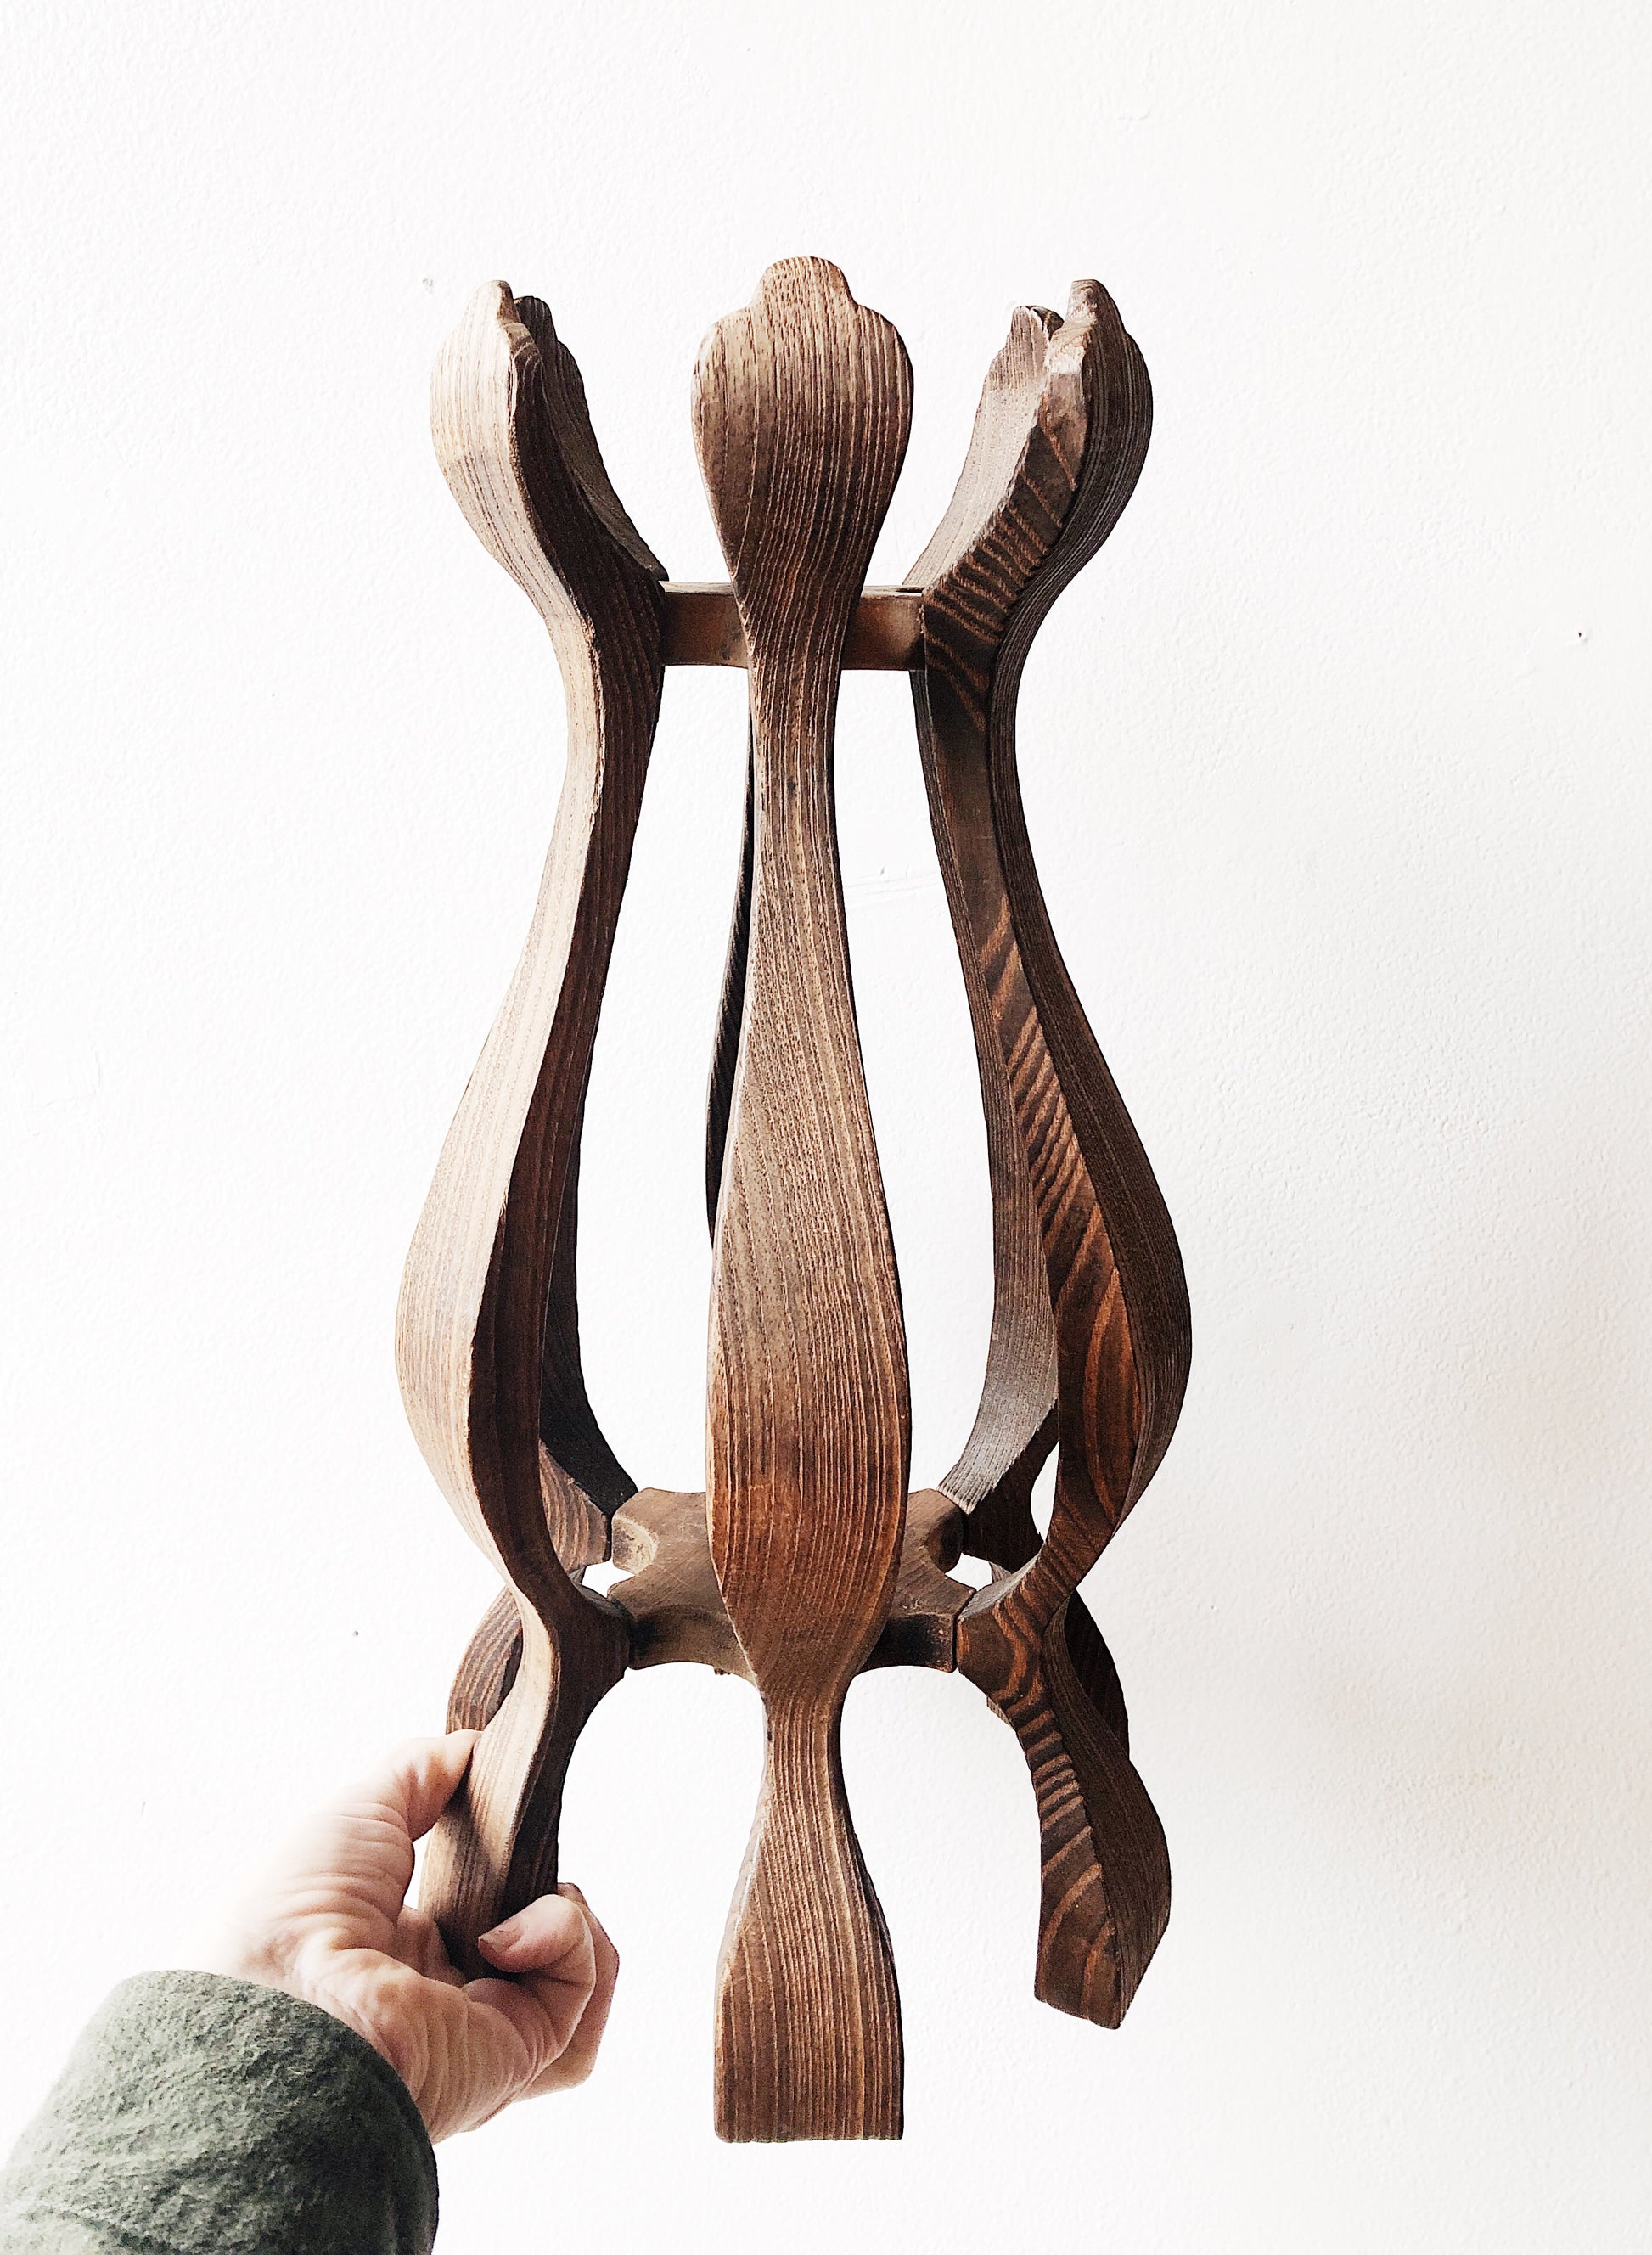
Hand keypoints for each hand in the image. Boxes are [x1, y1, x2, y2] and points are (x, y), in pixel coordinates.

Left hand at [189, 1730, 617, 2141]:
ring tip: (529, 1891)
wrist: (289, 2010)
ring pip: (573, 1969)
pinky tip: (511, 1934)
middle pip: (538, 1939)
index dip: (504, 1859)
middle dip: (548, 1884)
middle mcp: (445, 1998)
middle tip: (523, 1852)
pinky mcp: (518, 2050)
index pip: (481, 1908)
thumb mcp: (357, 1811)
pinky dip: (568, 1940)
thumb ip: (419, 1773)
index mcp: (399, 1952)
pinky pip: (578, 1987)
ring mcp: (484, 2028)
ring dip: (570, 1913)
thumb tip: (472, 1748)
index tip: (505, 1816)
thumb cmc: (297, 1913)